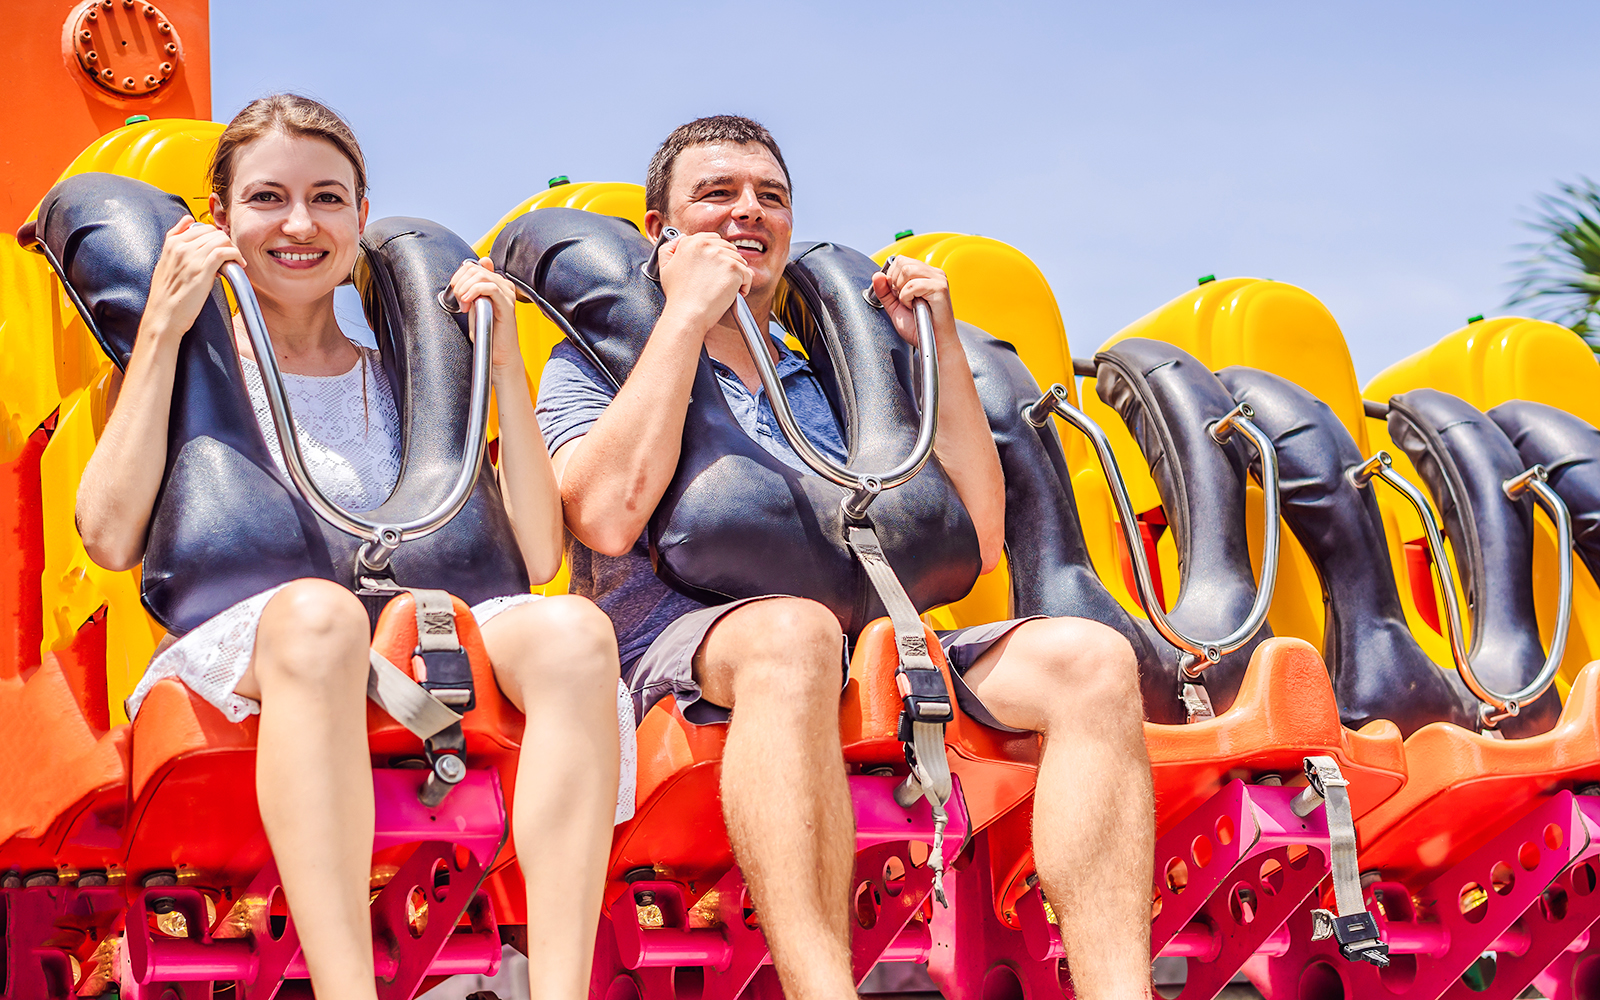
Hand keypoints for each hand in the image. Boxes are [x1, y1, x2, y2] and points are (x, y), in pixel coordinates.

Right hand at [142, 215, 243, 344]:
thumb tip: (188, 219)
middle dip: (225, 242)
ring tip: (235, 262)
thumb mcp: (165, 261)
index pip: (200, 226)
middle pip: (212, 231)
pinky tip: (238, 265)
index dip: (214, 237)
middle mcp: (180, 247)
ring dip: (233, 249)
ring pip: (221, 239)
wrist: (164, 315)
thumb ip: (175, 239)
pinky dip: (236, 255)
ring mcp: (191, 257)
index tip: (220, 249)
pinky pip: (225, 251)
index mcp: (171, 243)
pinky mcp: (202, 269)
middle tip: (230, 256)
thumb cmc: (167, 294)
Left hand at [448, 257, 521, 379]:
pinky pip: (489, 287)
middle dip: (460, 283)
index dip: (458, 276)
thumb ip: (471, 287)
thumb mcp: (474, 305)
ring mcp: (507, 293)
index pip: (473, 265)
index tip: (456, 292)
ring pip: (480, 276)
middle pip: (475, 269)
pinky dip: (474, 292)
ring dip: (465, 289)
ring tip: (463, 304)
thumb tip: (470, 268)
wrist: (498, 354)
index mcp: (497, 283)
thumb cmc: (488, 333)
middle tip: (458, 301)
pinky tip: (468, 304)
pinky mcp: (507, 304)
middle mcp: (504, 285)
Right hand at [657, 230, 752, 333]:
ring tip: (726, 289)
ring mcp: (721, 256)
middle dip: (728, 265)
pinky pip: (748, 274)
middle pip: (729, 249)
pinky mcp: (733, 268)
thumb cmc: (678, 296)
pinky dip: (744, 286)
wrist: (687, 313)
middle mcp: (706, 245)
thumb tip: (681, 237)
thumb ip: (669, 249)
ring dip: (736, 275)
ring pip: (740, 261)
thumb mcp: (665, 268)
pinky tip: (734, 293)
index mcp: (691, 242)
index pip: (714, 239)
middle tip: (720, 281)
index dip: (718, 254)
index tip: (716, 269)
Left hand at [870, 257, 954, 346]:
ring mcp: (938, 279)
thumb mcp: (895, 307)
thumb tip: (877, 275)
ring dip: (902, 291)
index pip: (900, 260)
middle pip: (902, 262)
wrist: (934, 344)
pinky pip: (913, 285)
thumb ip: (884, 292)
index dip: (892, 276)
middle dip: (895, 283)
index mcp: (925, 274)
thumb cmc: (919, 328)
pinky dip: (908, 298)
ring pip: (907, 270)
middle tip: (904, 300)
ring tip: (910, 303)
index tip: (897, 295)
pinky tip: (915, 307)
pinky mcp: (940, 288)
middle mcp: (933, 273)